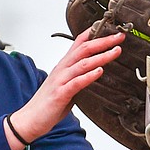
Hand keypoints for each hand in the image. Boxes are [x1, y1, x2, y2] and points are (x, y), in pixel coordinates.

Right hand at [6, 29, 122, 149]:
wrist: (30, 119)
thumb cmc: (48, 104)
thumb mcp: (66, 84)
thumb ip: (78, 76)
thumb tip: (95, 71)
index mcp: (64, 65)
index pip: (79, 42)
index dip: (95, 33)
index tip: (111, 30)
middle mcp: (62, 69)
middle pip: (84, 49)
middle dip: (103, 41)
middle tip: (118, 37)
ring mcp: (61, 81)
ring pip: (83, 63)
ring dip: (101, 56)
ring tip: (115, 52)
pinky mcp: (61, 94)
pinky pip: (76, 82)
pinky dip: (89, 76)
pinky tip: (99, 71)